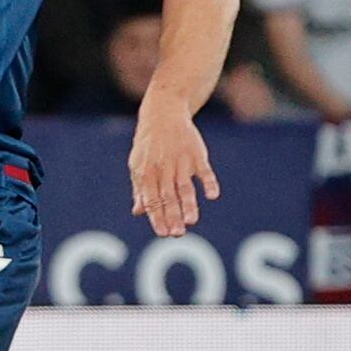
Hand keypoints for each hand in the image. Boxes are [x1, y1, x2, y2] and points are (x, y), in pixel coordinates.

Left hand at [130, 97, 216, 235]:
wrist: (163, 116)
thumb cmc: (149, 146)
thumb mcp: (138, 166)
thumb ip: (140, 189)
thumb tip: (139, 212)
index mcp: (146, 174)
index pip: (152, 200)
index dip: (157, 217)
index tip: (163, 233)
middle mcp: (162, 169)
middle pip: (168, 197)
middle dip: (172, 216)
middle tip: (177, 234)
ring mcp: (180, 162)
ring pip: (184, 186)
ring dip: (189, 204)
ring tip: (191, 222)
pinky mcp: (196, 154)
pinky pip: (204, 170)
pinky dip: (209, 182)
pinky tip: (212, 196)